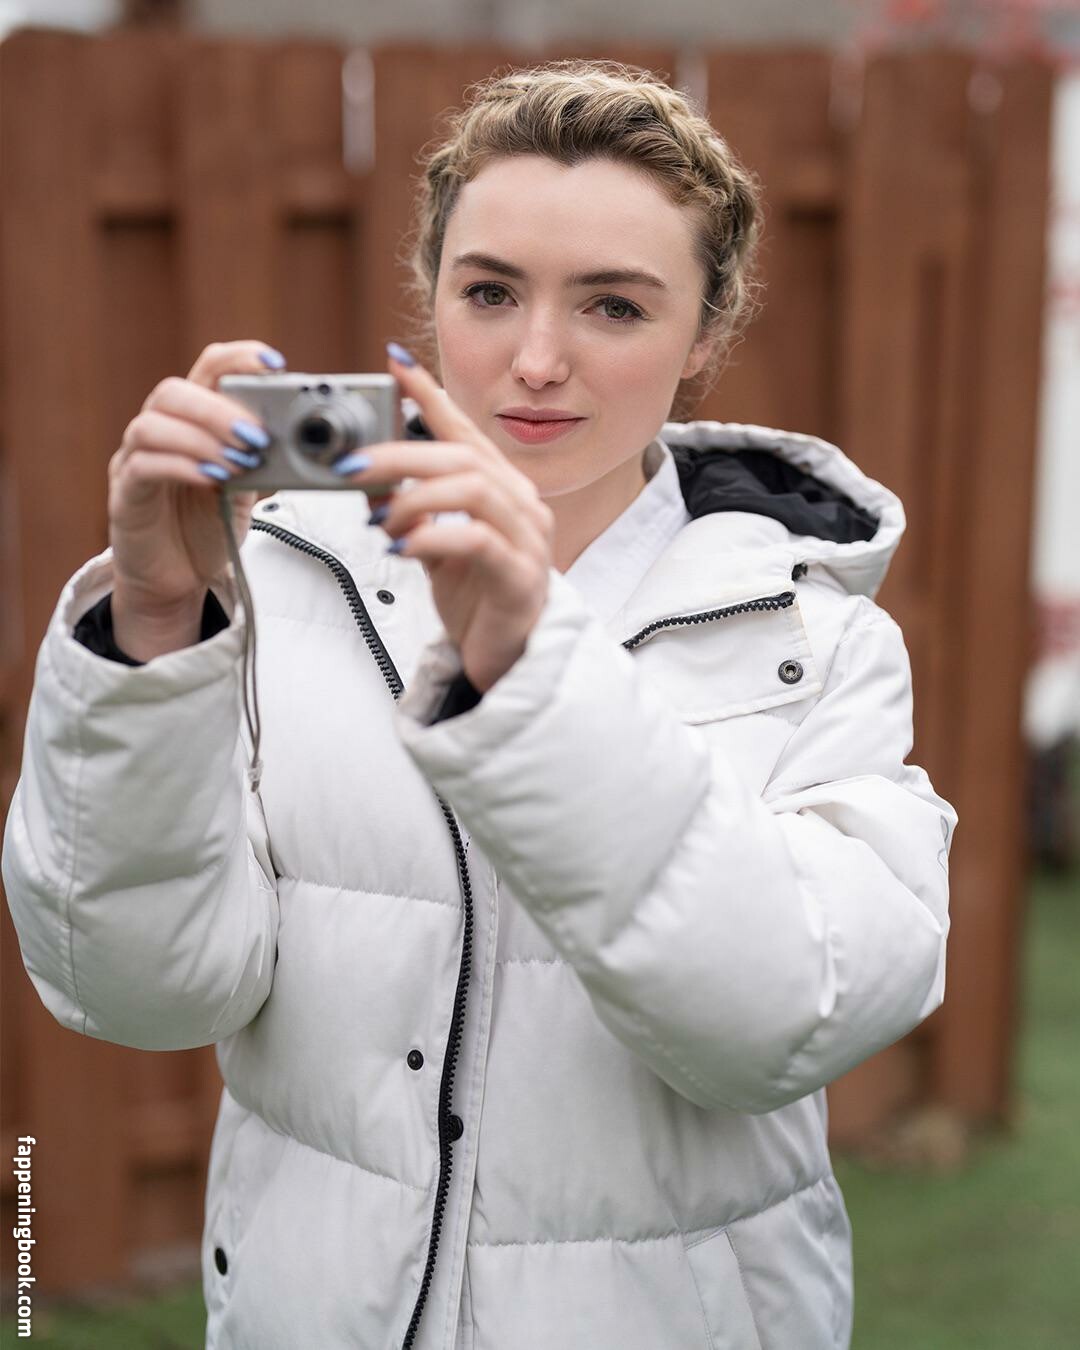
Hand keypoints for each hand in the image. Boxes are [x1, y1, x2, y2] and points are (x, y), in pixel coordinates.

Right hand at [108, 340, 283, 617]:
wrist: (178, 578)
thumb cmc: (208, 527)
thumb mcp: (247, 489)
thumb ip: (262, 459)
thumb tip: (298, 436)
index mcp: (191, 420)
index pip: (207, 368)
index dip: (239, 357)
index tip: (275, 365)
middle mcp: (157, 431)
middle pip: (173, 392)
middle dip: (219, 409)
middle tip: (256, 436)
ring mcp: (133, 461)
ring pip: (152, 425)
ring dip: (202, 438)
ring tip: (238, 463)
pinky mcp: (125, 495)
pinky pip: (144, 466)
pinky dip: (182, 467)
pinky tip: (212, 479)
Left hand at [337, 349, 554, 692]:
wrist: (507, 664)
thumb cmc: (477, 603)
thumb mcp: (436, 547)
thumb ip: (414, 512)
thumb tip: (370, 480)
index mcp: (504, 492)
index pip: (465, 431)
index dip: (430, 396)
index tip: (394, 364)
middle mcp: (523, 507)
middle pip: (463, 456)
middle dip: (401, 454)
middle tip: (352, 468)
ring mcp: (528, 542)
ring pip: (472, 489)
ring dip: (414, 497)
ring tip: (381, 521)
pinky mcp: (521, 579)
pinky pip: (477, 541)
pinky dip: (432, 537)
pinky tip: (403, 548)